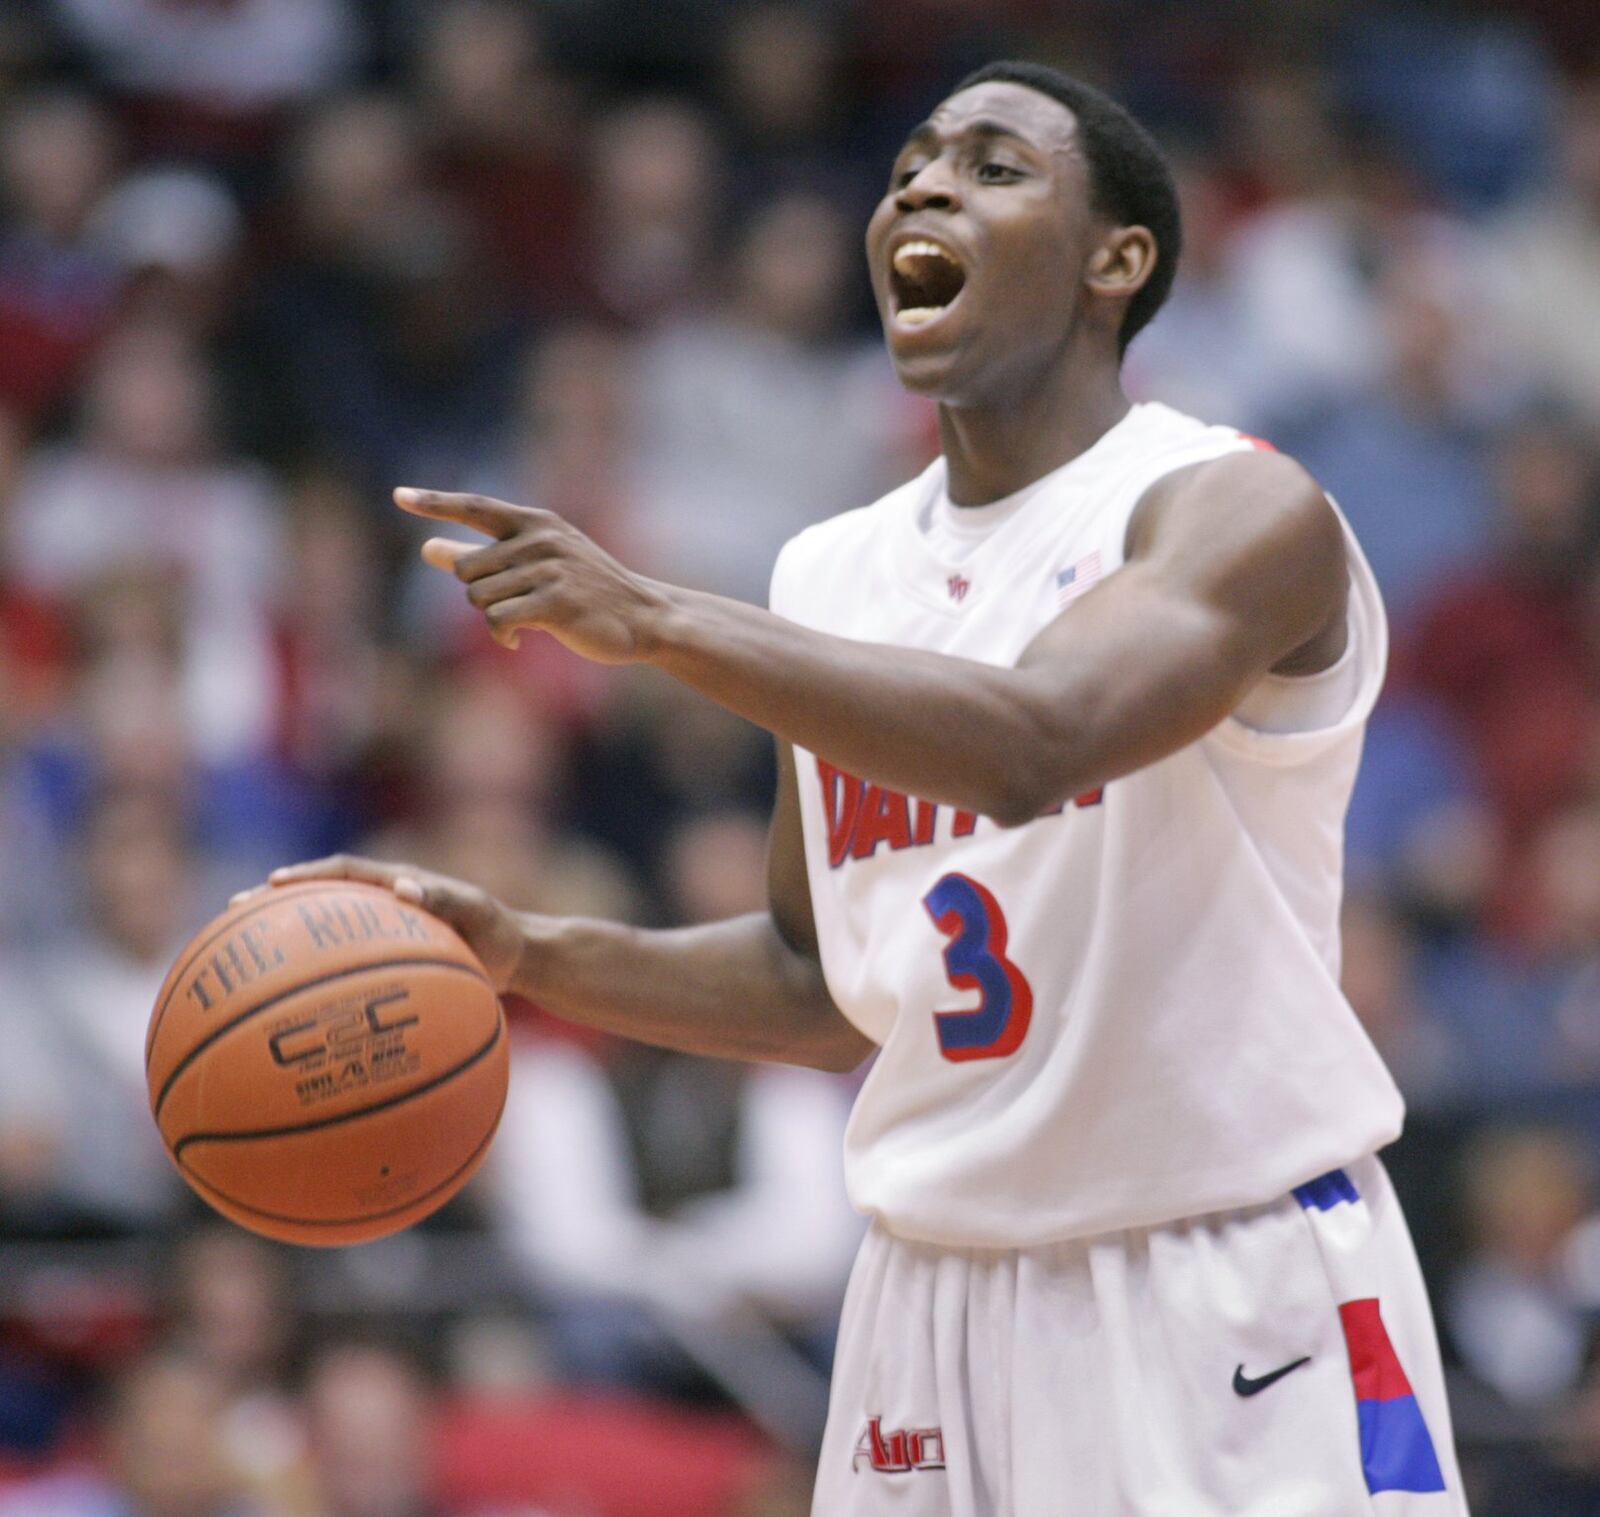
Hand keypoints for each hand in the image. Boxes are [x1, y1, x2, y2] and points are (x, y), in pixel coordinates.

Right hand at [251, 856, 526, 991]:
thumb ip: (444, 898)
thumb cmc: (497, 929)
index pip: (342, 871)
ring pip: (323, 939)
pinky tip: (292, 1015)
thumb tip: (404, 890)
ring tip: (241, 968)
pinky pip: (345, 972)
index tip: (270, 885)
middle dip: (273, 908)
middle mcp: (379, 907)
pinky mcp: (386, 966)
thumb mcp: (476, 909)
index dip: (305, 876)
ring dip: (286, 947)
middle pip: (317, 903)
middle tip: (230, 919)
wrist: (516, 957)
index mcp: (395, 884)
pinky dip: (318, 985)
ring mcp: (380, 937)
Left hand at [396, 488, 671, 662]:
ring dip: (492, 619)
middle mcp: (540, 538)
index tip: (398, 497)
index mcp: (535, 521)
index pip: (474, 506)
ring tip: (522, 623)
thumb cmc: (587, 590)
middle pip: (467, 569)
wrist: (644, 616)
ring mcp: (550, 568)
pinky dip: (501, 637)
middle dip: (478, 595)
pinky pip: (498, 620)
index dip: (434, 503)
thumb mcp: (537, 565)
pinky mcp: (556, 601)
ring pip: (479, 598)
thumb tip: (426, 549)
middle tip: (511, 606)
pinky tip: (517, 642)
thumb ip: (481, 555)